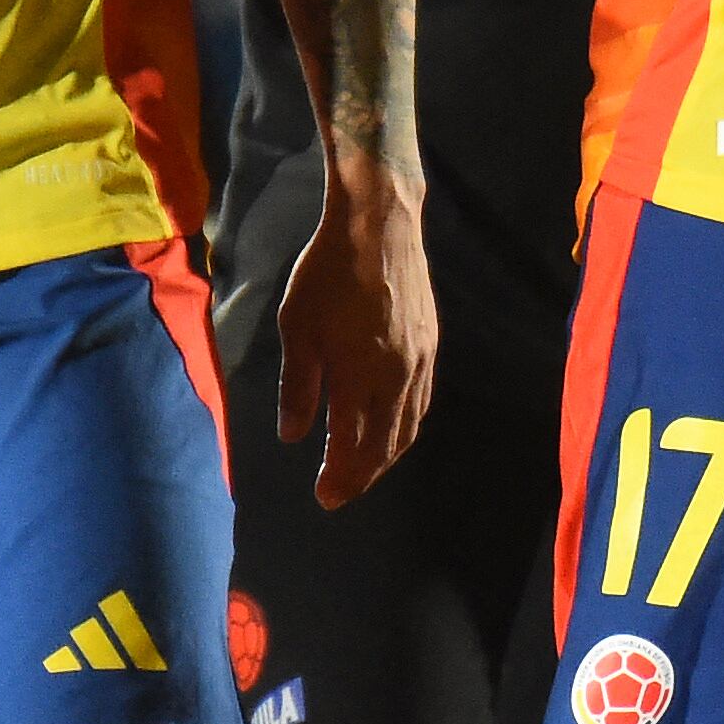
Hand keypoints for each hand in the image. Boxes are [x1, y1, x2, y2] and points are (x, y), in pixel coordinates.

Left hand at [279, 152, 437, 505]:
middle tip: (341, 494)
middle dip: (363, 476)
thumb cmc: (327, 273)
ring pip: (409, 427)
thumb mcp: (296, 327)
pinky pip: (421, 402)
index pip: (351, 444)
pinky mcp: (430, 345)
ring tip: (365, 470)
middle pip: (385, 445)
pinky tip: (393, 429)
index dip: (339, 476)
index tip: (325, 498)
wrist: (379, 225)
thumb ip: (297, 386)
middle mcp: (397, 377)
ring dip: (386, 456)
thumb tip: (293, 436)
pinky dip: (406, 428)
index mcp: (360, 375)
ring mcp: (419, 361)